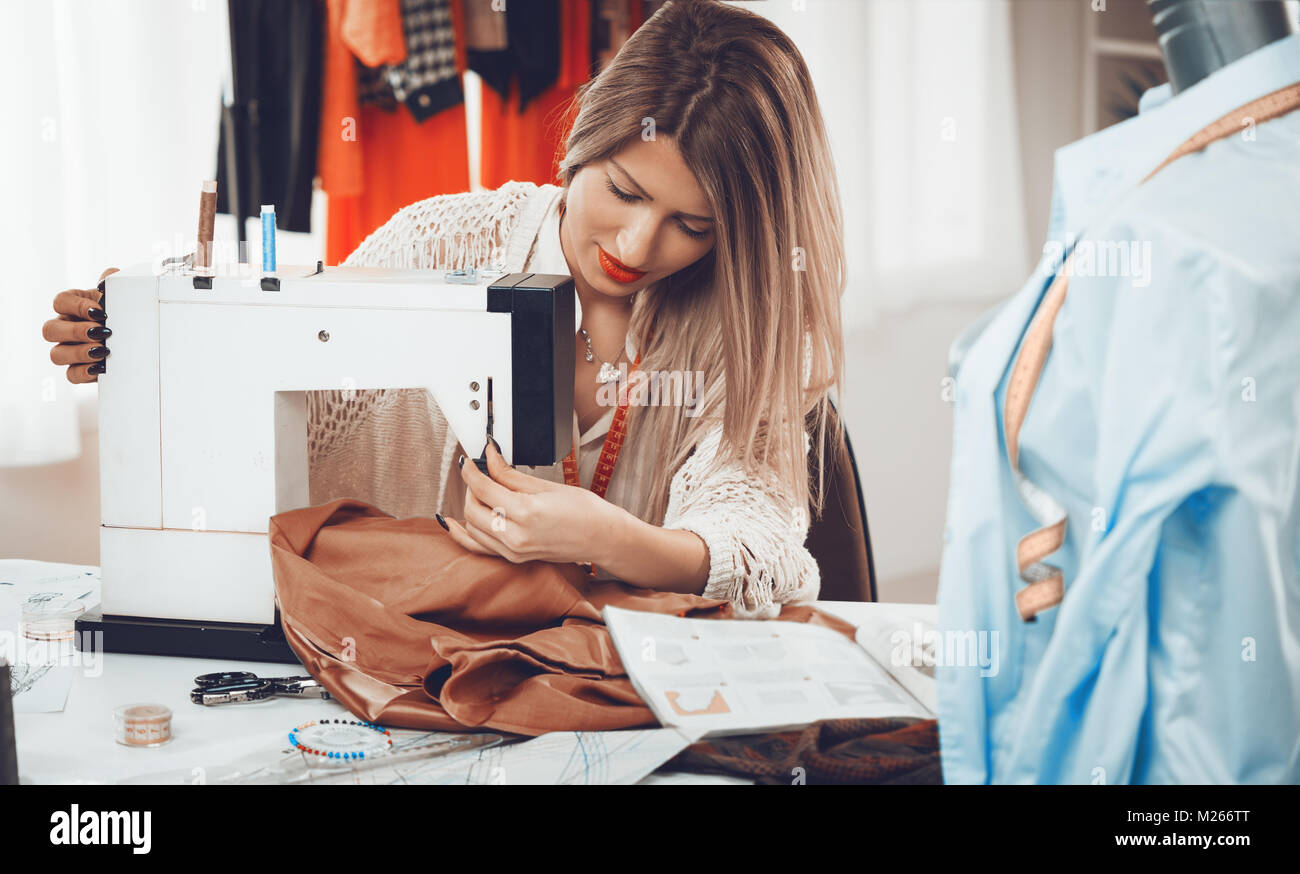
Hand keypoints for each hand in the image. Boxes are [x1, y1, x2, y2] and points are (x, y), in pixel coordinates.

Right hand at [43, 267, 117, 383]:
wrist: (139, 340)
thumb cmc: (123, 313)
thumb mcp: (120, 295)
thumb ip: (112, 280)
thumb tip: (106, 280)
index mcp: (73, 306)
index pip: (60, 302)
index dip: (76, 306)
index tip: (99, 311)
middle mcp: (66, 328)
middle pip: (49, 330)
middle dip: (75, 331)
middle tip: (100, 332)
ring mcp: (69, 350)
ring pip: (56, 355)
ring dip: (78, 353)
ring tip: (103, 350)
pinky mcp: (80, 370)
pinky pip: (71, 375)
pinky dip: (85, 372)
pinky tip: (102, 366)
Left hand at [439, 438, 625, 565]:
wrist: (603, 537)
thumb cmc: (586, 512)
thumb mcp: (546, 486)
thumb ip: (511, 475)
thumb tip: (490, 460)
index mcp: (525, 513)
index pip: (483, 488)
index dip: (472, 470)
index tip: (470, 459)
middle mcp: (516, 536)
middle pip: (473, 508)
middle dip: (471, 487)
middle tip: (480, 472)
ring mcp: (514, 551)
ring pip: (473, 526)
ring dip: (470, 506)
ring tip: (480, 490)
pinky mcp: (515, 558)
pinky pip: (479, 547)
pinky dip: (463, 534)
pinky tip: (452, 523)